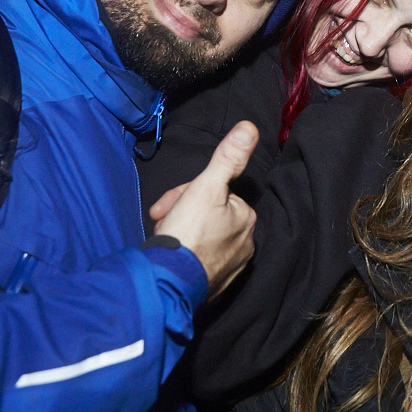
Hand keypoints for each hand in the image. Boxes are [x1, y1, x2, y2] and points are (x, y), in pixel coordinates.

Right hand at [151, 121, 258, 299]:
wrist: (169, 282)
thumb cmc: (188, 233)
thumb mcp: (206, 186)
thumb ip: (227, 158)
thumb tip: (250, 127)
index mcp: (245, 217)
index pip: (213, 193)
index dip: (184, 194)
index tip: (165, 206)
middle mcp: (244, 243)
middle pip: (206, 215)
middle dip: (179, 214)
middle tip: (161, 224)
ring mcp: (230, 266)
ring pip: (200, 237)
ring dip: (179, 233)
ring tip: (164, 242)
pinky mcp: (214, 284)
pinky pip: (197, 260)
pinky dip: (183, 255)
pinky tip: (171, 257)